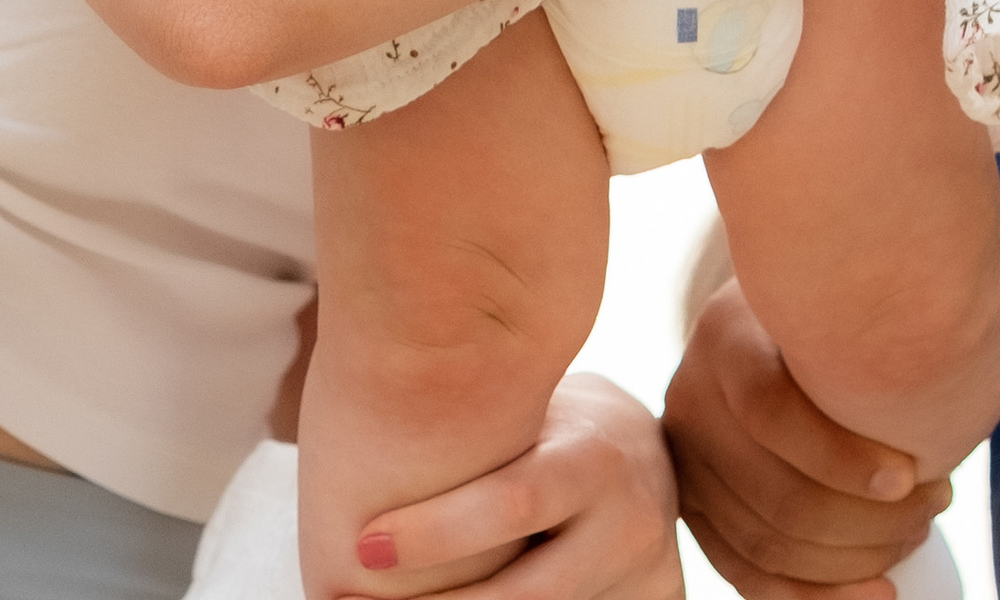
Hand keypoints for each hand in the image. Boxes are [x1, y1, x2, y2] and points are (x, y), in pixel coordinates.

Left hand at [342, 373, 682, 599]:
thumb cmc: (556, 431)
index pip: (512, 503)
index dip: (435, 533)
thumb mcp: (536, 419)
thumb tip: (364, 453)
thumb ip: (482, 441)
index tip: (361, 544)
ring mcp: (641, 574)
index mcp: (591, 459)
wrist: (647, 459)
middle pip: (525, 591)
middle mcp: (626, 523)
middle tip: (352, 599)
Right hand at [663, 275, 999, 598]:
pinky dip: (816, 597)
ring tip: (917, 532)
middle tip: (936, 503)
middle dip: (867, 520)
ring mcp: (686, 458)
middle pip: (775, 492)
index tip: (910, 475)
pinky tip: (881, 592)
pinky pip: (748, 573)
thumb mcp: (865, 289)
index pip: (767, 406)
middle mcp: (691, 393)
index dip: (838, 455)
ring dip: (853, 557)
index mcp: (727, 331)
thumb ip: (937, 294)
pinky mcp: (694, 507)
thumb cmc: (834, 308)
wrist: (760, 329)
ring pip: (768, 541)